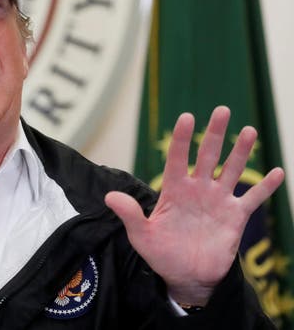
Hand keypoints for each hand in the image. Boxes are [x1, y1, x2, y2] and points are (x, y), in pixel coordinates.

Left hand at [105, 106, 283, 305]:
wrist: (186, 277)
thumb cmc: (161, 254)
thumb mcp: (142, 236)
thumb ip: (130, 215)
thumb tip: (109, 197)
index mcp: (174, 190)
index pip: (177, 159)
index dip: (182, 140)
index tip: (187, 117)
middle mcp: (197, 189)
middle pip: (207, 156)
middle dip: (215, 134)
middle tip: (222, 110)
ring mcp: (217, 201)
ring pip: (232, 170)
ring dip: (241, 152)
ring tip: (249, 130)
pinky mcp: (235, 217)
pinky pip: (252, 198)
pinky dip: (265, 187)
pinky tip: (277, 171)